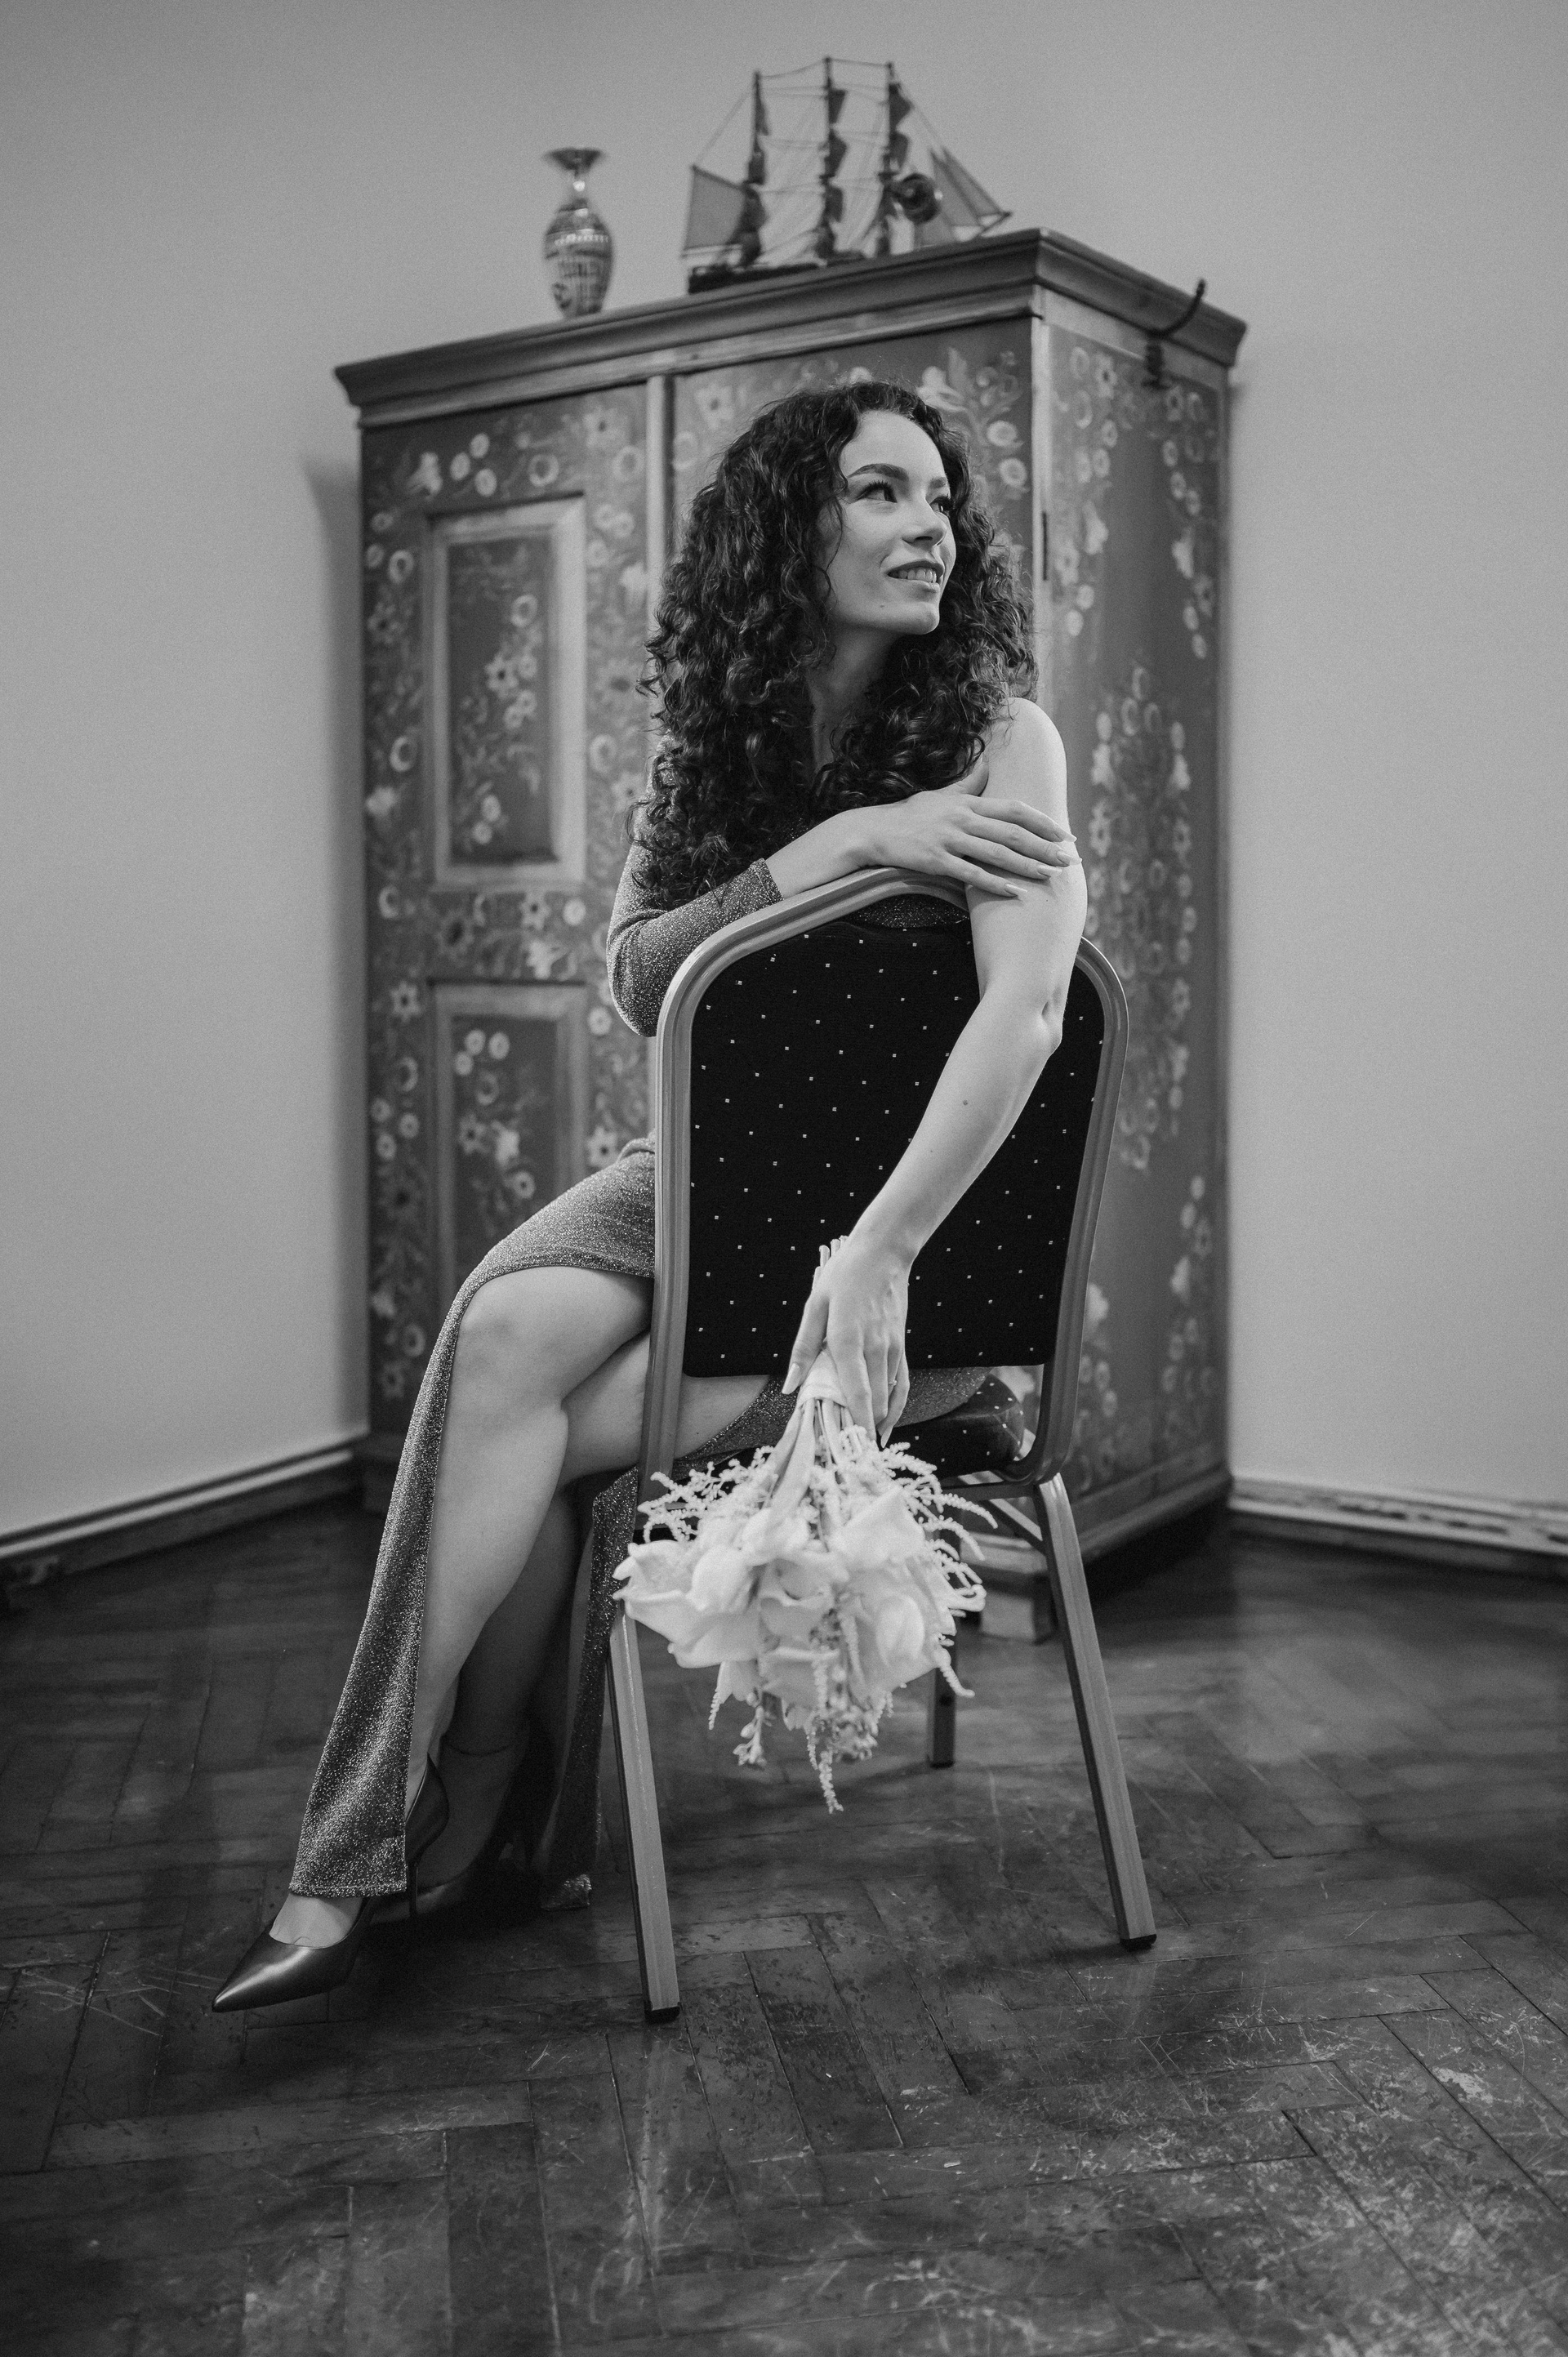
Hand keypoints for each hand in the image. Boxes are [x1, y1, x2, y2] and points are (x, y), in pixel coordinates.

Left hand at [782, 1234, 910, 1444]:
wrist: (883, 1253)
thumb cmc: (844, 1277)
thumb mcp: (814, 1307)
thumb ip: (803, 1349)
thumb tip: (791, 1386)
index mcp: (849, 1341)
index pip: (857, 1395)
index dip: (855, 1427)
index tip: (849, 1451)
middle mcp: (876, 1350)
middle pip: (874, 1404)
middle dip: (860, 1431)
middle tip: (843, 1453)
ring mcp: (893, 1350)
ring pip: (888, 1398)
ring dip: (874, 1422)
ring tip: (858, 1445)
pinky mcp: (902, 1347)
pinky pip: (901, 1385)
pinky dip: (894, 1408)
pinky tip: (885, 1425)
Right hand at [856, 752, 1078, 897]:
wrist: (874, 831)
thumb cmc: (910, 814)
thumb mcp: (941, 794)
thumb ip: (968, 782)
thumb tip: (987, 764)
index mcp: (968, 802)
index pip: (1015, 810)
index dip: (1043, 822)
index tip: (1065, 834)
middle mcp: (962, 818)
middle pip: (1013, 833)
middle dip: (1045, 847)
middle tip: (1068, 860)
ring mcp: (949, 840)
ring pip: (997, 854)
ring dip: (1027, 865)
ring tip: (1050, 875)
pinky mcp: (936, 861)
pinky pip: (971, 874)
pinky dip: (995, 884)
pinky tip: (1014, 892)